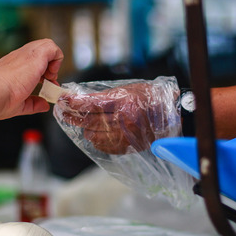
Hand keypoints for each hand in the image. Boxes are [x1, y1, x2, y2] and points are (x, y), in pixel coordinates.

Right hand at [0, 39, 62, 119]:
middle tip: (48, 81)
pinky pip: (53, 48)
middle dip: (48, 66)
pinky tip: (51, 74)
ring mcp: (26, 54)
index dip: (41, 73)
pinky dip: (57, 60)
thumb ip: (33, 103)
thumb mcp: (19, 105)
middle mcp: (18, 57)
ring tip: (50, 77)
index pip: (29, 62)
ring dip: (53, 61)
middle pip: (39, 50)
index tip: (43, 85)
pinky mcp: (36, 55)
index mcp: (12, 67)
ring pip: (46, 45)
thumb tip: (44, 105)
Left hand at [57, 80, 177, 153]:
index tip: (63, 101)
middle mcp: (123, 120)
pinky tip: (98, 134)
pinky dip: (98, 140)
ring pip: (94, 136)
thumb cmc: (149, 97)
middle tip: (65, 114)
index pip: (92, 104)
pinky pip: (104, 146)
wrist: (172, 112)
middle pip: (90, 122)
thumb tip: (82, 101)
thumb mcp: (127, 89)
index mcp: (123, 102)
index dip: (74, 103)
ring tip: (85, 125)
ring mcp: (126, 135)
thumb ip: (106, 96)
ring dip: (86, 130)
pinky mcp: (128, 146)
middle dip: (75, 118)